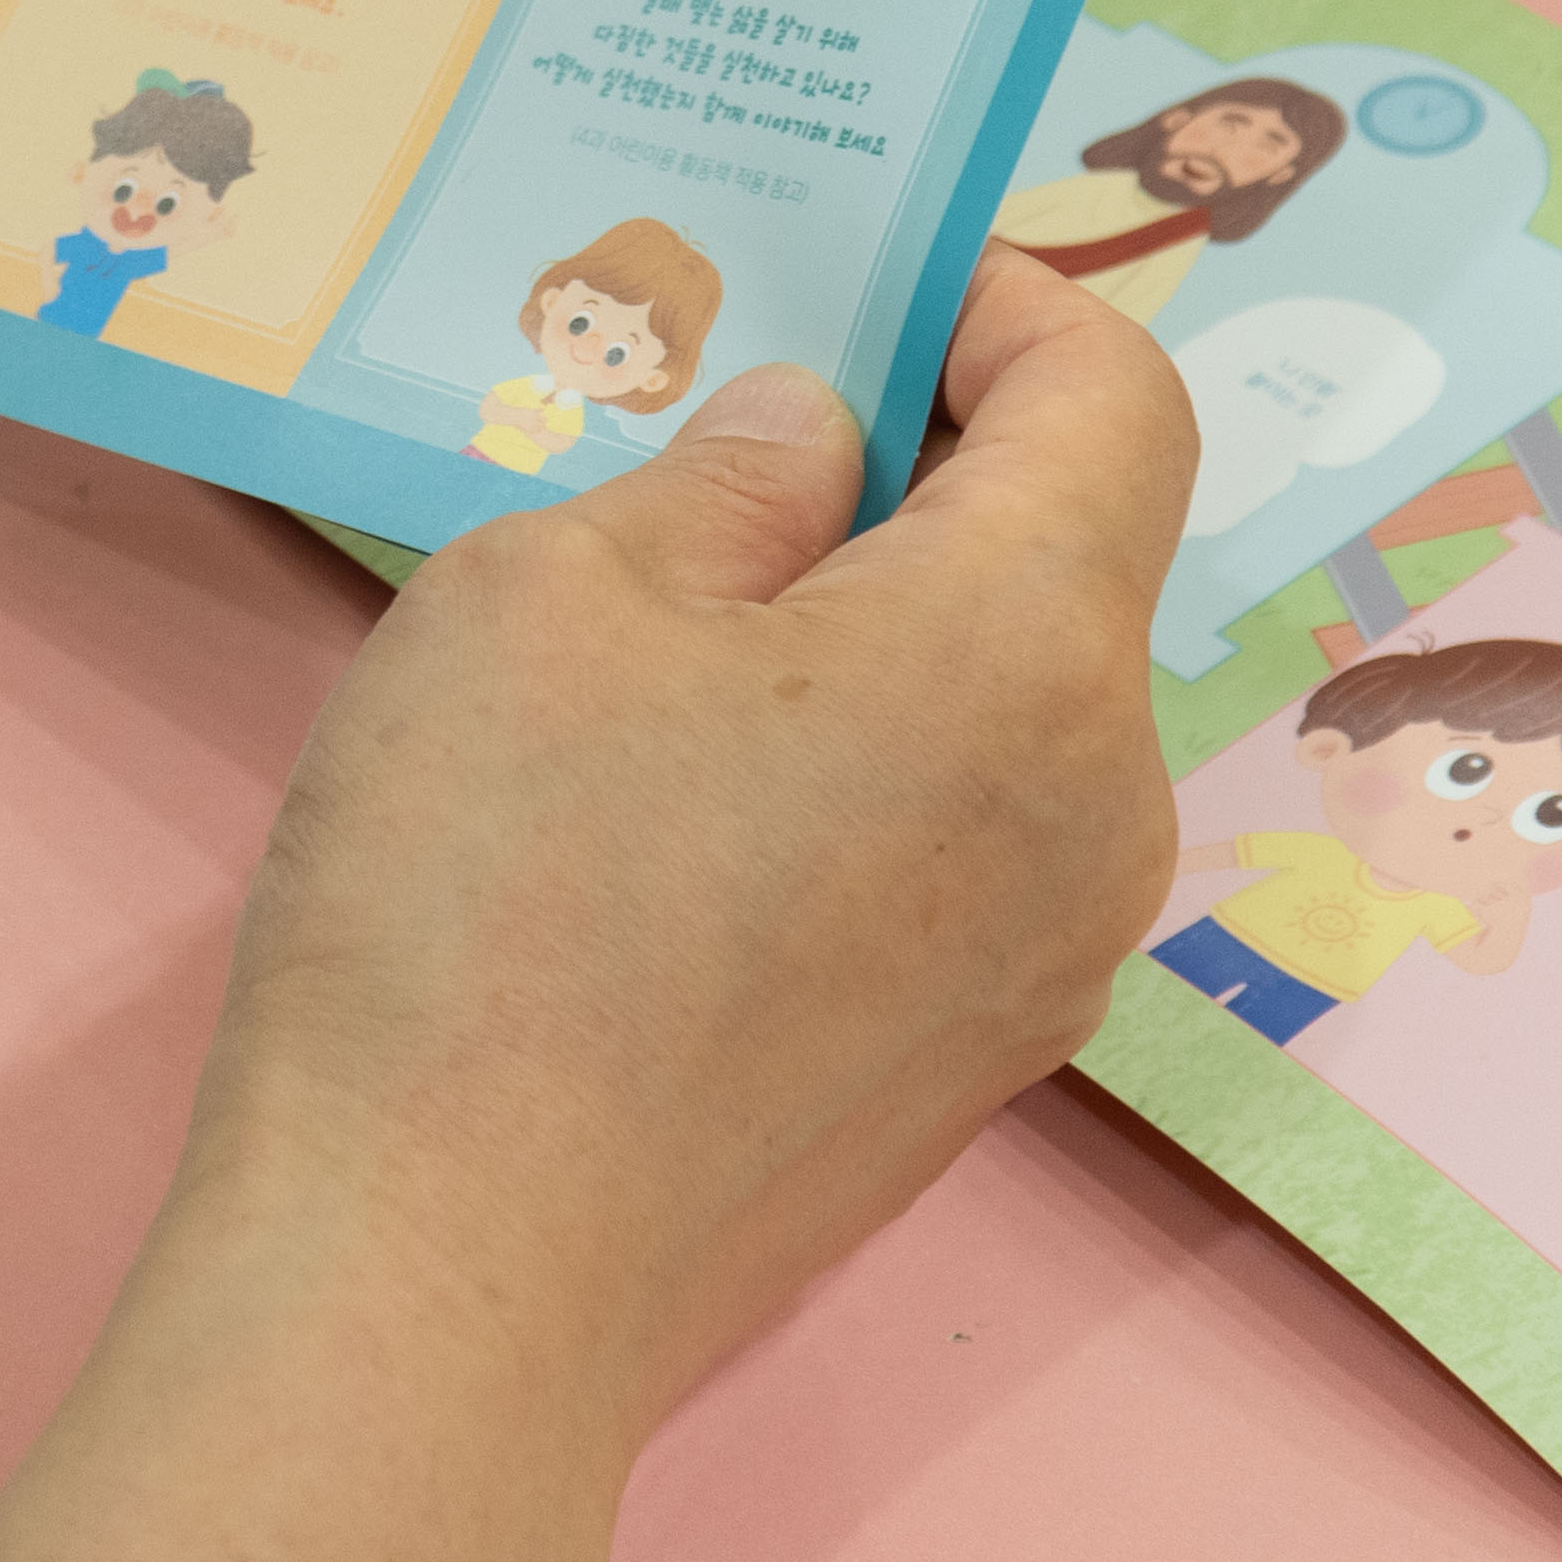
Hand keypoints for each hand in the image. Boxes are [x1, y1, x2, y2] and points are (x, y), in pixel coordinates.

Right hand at [0, 256, 1193, 1561]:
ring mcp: (1050, 959)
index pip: (1117, 398)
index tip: (868, 279)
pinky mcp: (968, 1069)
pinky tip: (679, 805)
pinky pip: (961, 845)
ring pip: (1010, 712)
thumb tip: (816, 446)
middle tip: (719, 442)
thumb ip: (724, 479)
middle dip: (924, 470)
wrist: (444, 1282)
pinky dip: (867, 770)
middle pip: (1069, 560)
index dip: (1006, 304)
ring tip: (670, 631)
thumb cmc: (487, 892)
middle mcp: (1101, 804)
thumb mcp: (552, 588)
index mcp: (1031, 645)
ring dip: (884, 631)